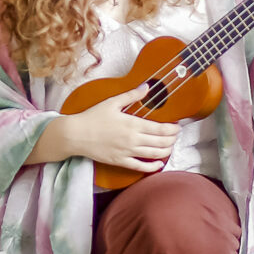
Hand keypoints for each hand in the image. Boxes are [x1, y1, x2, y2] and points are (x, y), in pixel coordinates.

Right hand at [63, 83, 178, 173]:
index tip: (177, 126)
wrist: (76, 134)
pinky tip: (159, 164)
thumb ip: (131, 95)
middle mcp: (133, 139)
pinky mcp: (120, 161)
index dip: (172, 129)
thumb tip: (147, 86)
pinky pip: (140, 167)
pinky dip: (153, 167)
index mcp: (133, 124)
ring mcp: (127, 152)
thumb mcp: (112, 102)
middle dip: (172, 139)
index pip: (160, 129)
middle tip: (176, 136)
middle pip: (160, 142)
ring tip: (171, 147)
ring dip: (166, 151)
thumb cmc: (93, 117)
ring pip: (154, 154)